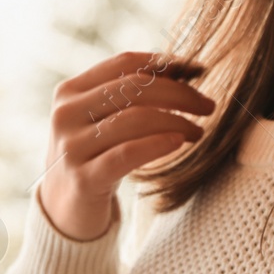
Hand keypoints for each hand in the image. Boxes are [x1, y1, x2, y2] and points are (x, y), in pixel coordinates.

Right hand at [38, 50, 213, 240]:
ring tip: (198, 131)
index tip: (200, 71)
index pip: (125, 63)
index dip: (167, 62)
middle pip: (133, 87)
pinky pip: (127, 154)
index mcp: (70, 91)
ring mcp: (71, 147)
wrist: (65, 211)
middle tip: (208, 106)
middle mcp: (66, 114)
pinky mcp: (83, 179)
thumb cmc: (97, 157)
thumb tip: (187, 69)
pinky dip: (157, 144)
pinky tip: (179, 143)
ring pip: (134, 119)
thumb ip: (134, 94)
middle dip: (179, 93)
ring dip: (176, 122)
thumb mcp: (105, 120)